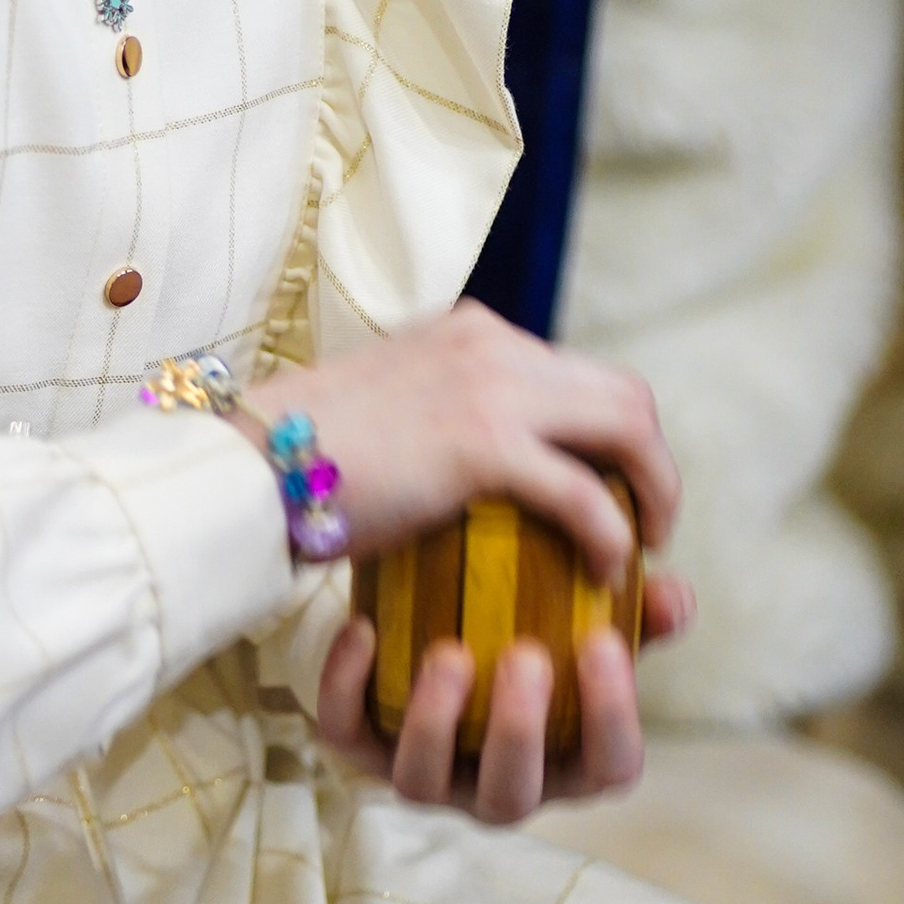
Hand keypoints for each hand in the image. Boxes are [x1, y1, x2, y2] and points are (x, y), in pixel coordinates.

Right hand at [242, 303, 695, 826]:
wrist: (250, 465)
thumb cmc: (299, 458)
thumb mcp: (384, 411)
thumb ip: (434, 418)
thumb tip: (456, 468)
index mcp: (473, 333)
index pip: (575, 372)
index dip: (609, 435)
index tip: (610, 489)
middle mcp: (495, 345)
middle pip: (623, 393)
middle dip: (651, 461)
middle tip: (648, 523)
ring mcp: (494, 388)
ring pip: (627, 428)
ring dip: (652, 491)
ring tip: (642, 548)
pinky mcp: (485, 444)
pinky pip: (586, 493)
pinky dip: (611, 533)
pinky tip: (605, 569)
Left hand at [315, 605, 690, 826]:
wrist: (430, 617)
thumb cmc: (530, 631)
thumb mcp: (583, 621)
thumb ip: (633, 613)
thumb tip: (676, 594)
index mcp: (566, 760)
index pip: (609, 769)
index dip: (613, 719)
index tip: (604, 646)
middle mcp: (496, 783)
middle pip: (511, 794)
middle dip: (519, 732)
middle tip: (526, 656)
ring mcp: (426, 774)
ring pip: (423, 783)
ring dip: (436, 722)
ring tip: (450, 653)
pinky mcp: (361, 748)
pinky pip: (347, 736)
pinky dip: (347, 688)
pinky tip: (363, 631)